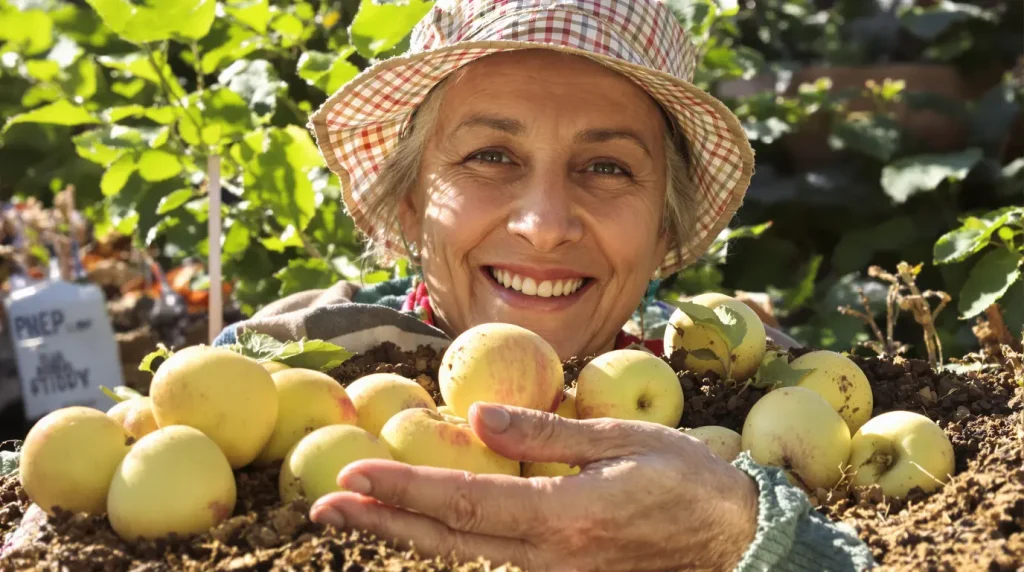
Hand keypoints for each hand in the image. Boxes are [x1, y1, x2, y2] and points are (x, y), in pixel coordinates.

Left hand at [309, 403, 759, 570]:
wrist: (732, 539)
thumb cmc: (685, 478)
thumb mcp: (621, 439)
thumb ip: (545, 434)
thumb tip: (477, 420)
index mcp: (563, 518)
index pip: (465, 502)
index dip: (405, 487)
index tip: (354, 471)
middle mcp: (548, 555)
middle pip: (449, 540)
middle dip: (382, 520)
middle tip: (323, 504)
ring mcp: (553, 571)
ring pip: (464, 553)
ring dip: (406, 530)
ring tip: (354, 510)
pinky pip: (492, 554)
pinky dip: (447, 536)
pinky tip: (419, 520)